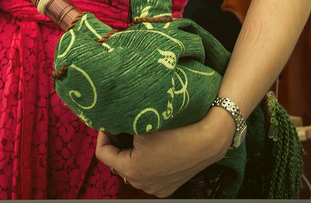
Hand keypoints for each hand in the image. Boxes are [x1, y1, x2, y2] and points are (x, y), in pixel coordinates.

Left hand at [95, 111, 234, 197]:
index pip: (103, 153)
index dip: (103, 135)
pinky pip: (148, 176)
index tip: (108, 123)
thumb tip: (107, 121)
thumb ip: (121, 124)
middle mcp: (141, 184)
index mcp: (131, 169)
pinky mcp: (167, 188)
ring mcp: (155, 188)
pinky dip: (146, 164)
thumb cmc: (176, 129)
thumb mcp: (142, 122)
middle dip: (117, 144)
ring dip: (132, 155)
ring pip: (133, 170)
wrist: (208, 139)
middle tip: (122, 127)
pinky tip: (154, 150)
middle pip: (118, 162)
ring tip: (139, 137)